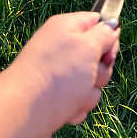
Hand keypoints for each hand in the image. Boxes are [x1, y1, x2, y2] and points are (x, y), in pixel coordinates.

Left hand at [4, 12, 119, 137]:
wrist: (24, 114)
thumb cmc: (58, 75)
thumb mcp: (88, 46)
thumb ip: (104, 34)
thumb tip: (112, 24)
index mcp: (66, 27)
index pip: (97, 23)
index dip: (109, 39)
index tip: (108, 54)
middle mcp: (61, 48)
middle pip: (97, 56)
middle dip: (100, 72)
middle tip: (89, 76)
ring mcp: (57, 74)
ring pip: (90, 82)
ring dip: (88, 93)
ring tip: (74, 97)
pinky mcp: (55, 98)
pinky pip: (78, 101)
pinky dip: (76, 108)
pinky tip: (66, 111)